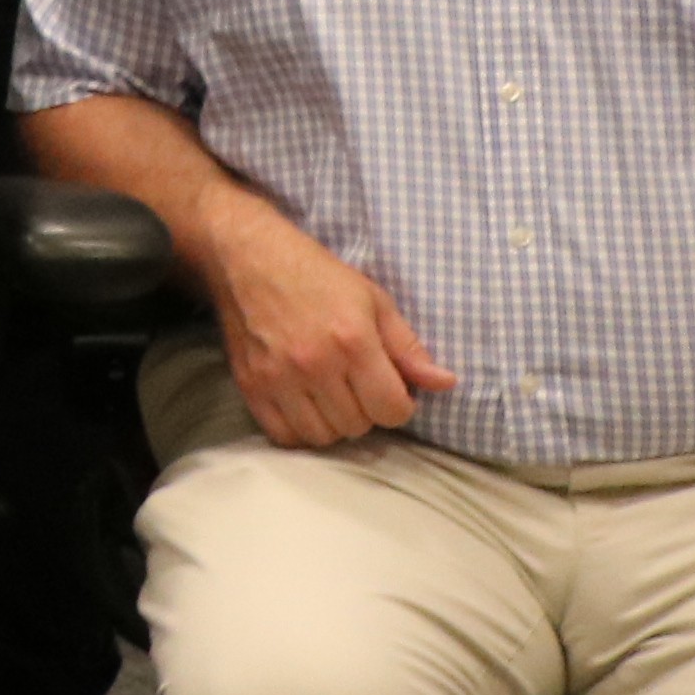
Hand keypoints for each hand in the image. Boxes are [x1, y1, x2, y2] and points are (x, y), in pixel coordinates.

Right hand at [195, 196, 453, 447]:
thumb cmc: (317, 276)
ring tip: (329, 395)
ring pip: (323, 436)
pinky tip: (304, 405)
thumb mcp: (374, 301)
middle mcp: (314, 365)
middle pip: (358, 426)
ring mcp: (278, 378)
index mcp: (352, 341)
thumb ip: (408, 347)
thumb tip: (447, 383)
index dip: (399, 403)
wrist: (248, 258)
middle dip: (365, 410)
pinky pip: (284, 435)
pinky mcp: (250, 385)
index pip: (392, 410)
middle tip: (355, 384)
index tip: (388, 386)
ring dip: (333, 422)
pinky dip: (299, 429)